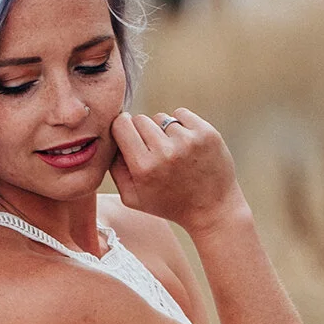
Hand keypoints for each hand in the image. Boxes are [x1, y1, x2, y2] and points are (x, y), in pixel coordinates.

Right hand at [109, 105, 245, 238]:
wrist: (212, 209)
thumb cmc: (169, 204)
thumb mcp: (133, 198)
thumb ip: (115, 168)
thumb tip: (110, 138)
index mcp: (144, 168)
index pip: (121, 125)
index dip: (122, 129)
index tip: (128, 137)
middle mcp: (165, 152)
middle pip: (140, 119)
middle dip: (142, 132)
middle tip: (153, 150)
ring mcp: (188, 140)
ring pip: (161, 117)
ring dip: (163, 130)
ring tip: (173, 152)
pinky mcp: (206, 132)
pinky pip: (181, 113)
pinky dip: (180, 124)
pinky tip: (185, 144)